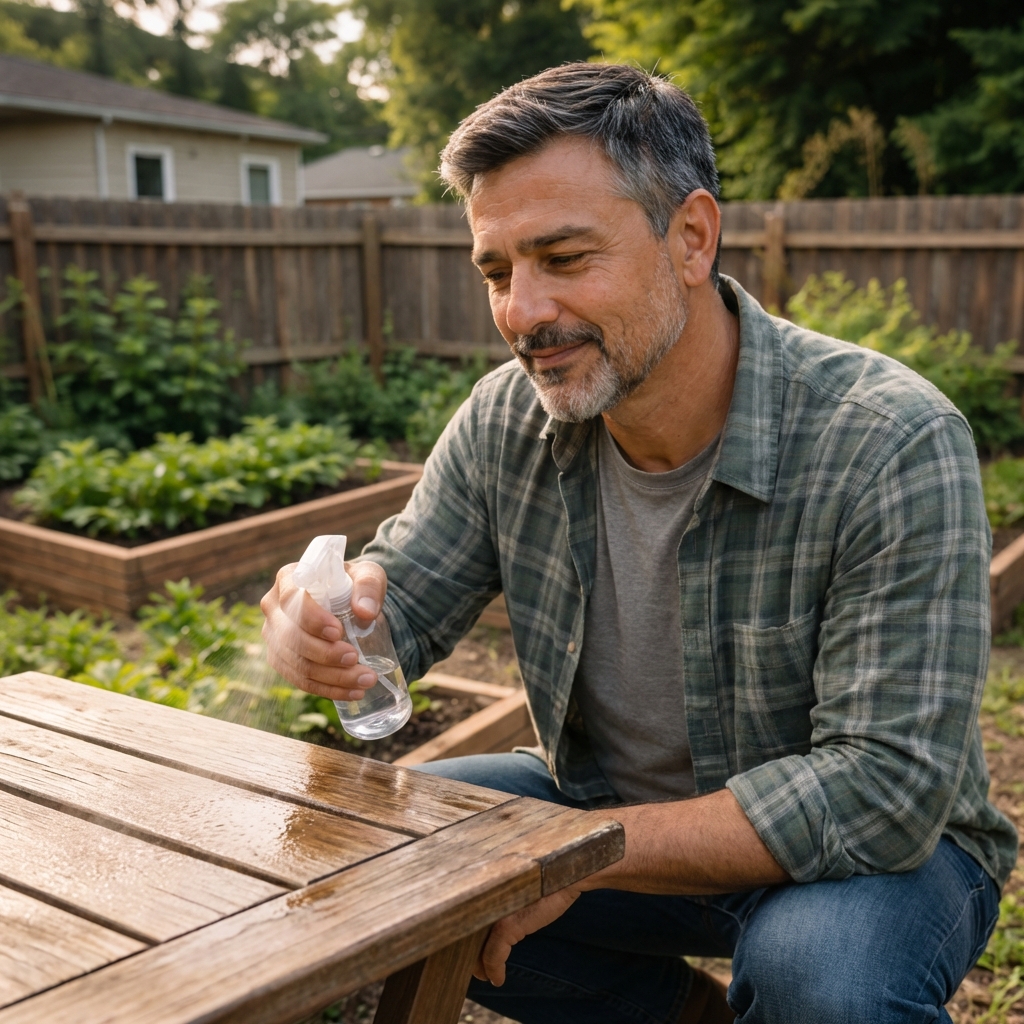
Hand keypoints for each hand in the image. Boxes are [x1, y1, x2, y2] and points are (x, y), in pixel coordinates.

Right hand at [260, 560, 387, 701]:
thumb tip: (365, 612)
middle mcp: (274, 608)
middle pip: (291, 637)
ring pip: (296, 664)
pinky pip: (299, 680)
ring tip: (365, 680)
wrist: (348, 601)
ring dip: (331, 677)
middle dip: (325, 654)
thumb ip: (368, 586)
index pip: (290, 599)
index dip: (312, 619)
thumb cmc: (354, 584)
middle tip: (355, 658)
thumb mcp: (367, 575)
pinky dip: (327, 689)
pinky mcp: (280, 659)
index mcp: (289, 579)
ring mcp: (274, 636)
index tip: (338, 632)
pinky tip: (352, 692)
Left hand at [474, 886, 581, 986]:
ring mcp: (493, 912)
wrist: (564, 876)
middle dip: (472, 954)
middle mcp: (483, 899)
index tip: (472, 954)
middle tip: (479, 970)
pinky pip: (493, 955)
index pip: (465, 918)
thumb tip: (491, 927)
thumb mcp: (517, 893)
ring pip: (478, 947)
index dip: (465, 939)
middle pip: (466, 933)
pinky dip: (494, 969)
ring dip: (480, 965)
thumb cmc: (542, 882)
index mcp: (483, 890)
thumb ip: (501, 904)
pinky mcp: (506, 925)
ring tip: (486, 975)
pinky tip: (498, 979)